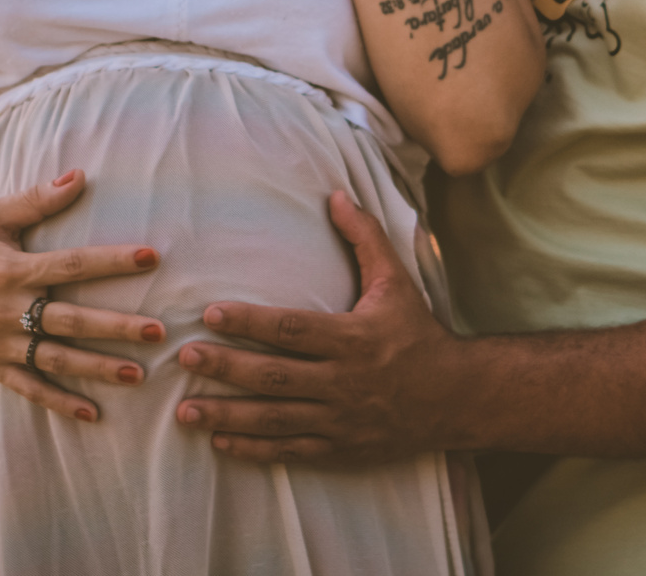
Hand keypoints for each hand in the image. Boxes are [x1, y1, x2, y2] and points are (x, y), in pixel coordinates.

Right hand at [0, 169, 164, 421]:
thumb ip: (36, 200)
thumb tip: (79, 177)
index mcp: (11, 270)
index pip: (70, 265)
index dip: (111, 261)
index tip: (151, 258)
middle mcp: (7, 310)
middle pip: (70, 320)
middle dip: (116, 326)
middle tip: (157, 330)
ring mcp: (0, 342)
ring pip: (55, 358)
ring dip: (97, 367)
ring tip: (138, 373)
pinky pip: (29, 387)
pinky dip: (59, 401)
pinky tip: (93, 412)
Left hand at [174, 190, 462, 464]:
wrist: (459, 397)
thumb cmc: (420, 334)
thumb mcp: (397, 281)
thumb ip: (364, 238)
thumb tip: (336, 195)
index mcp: (353, 338)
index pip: (292, 329)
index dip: (249, 322)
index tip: (210, 314)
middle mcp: (344, 381)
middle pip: (275, 376)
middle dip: (227, 367)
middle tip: (186, 357)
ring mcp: (341, 419)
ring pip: (275, 419)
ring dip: (227, 415)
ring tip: (186, 410)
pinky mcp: (341, 448)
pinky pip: (290, 450)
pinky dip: (253, 449)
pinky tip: (219, 441)